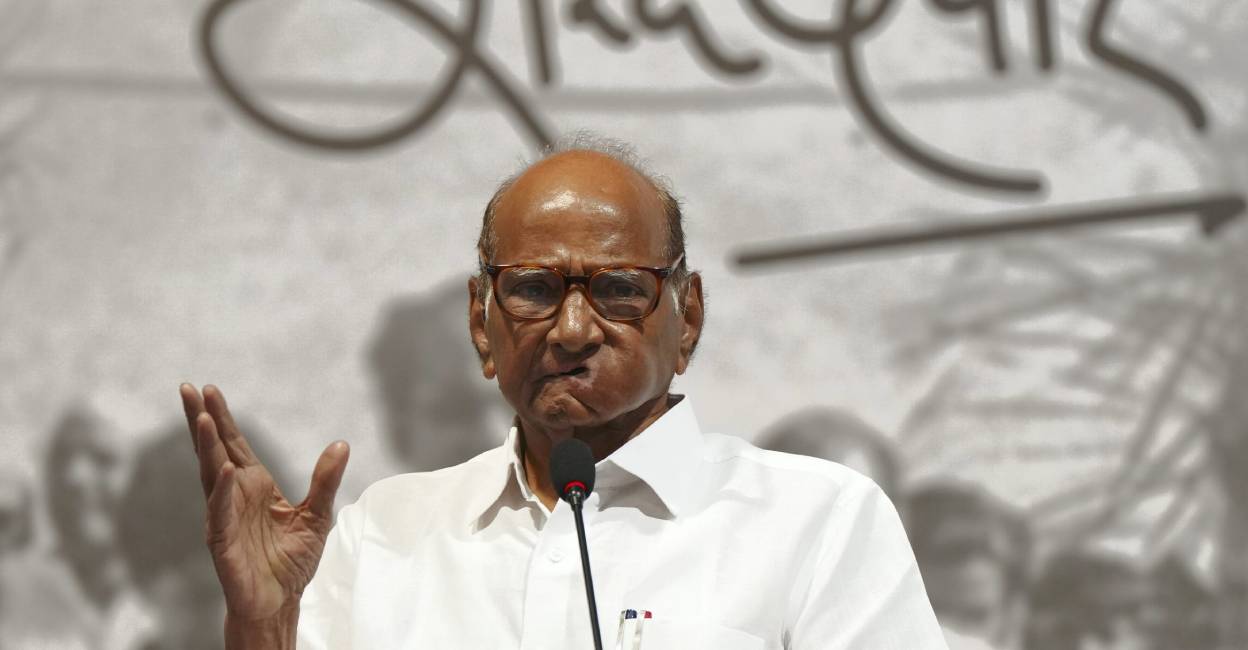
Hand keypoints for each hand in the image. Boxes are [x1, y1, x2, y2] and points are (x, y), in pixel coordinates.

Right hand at [180, 383, 348, 621]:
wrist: (280, 603)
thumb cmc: (291, 563)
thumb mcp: (317, 515)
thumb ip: (326, 480)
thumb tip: (341, 444)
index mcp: (253, 487)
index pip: (234, 445)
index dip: (224, 418)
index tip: (210, 389)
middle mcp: (234, 497)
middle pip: (215, 451)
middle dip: (203, 420)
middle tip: (189, 388)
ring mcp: (225, 517)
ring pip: (212, 475)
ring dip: (208, 447)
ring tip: (204, 418)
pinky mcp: (223, 542)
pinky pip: (221, 512)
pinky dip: (222, 490)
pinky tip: (225, 469)